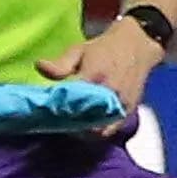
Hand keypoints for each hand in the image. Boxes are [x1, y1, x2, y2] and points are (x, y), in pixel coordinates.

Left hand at [35, 21, 157, 131]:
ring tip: (71, 126)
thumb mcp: (79, 50)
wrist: (137, 45)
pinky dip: (97, 132)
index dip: (58, 111)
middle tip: (57, 122)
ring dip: (83, 131)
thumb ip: (60, 64)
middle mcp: (109, 93)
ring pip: (98, 130)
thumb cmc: (104, 47)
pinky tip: (87, 127)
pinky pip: (110, 130)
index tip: (48, 113)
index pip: (71, 102)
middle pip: (84, 120)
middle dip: (69, 124)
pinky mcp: (128, 111)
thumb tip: (39, 66)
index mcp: (95, 75)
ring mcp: (121, 104)